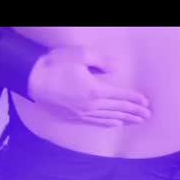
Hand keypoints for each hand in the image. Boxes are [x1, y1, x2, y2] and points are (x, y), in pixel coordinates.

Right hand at [27, 46, 151, 126]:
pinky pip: (95, 123)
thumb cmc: (55, 65)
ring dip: (124, 120)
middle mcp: (91, 106)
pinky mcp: (73, 118)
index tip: (146, 102)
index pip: (120, 96)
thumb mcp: (81, 55)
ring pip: (108, 119)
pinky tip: (114, 124)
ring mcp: (81, 114)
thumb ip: (101, 61)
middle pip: (118, 110)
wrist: (31, 80)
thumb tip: (117, 67)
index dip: (134, 99)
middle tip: (147, 116)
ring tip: (136, 122)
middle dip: (134, 113)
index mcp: (95, 90)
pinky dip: (108, 124)